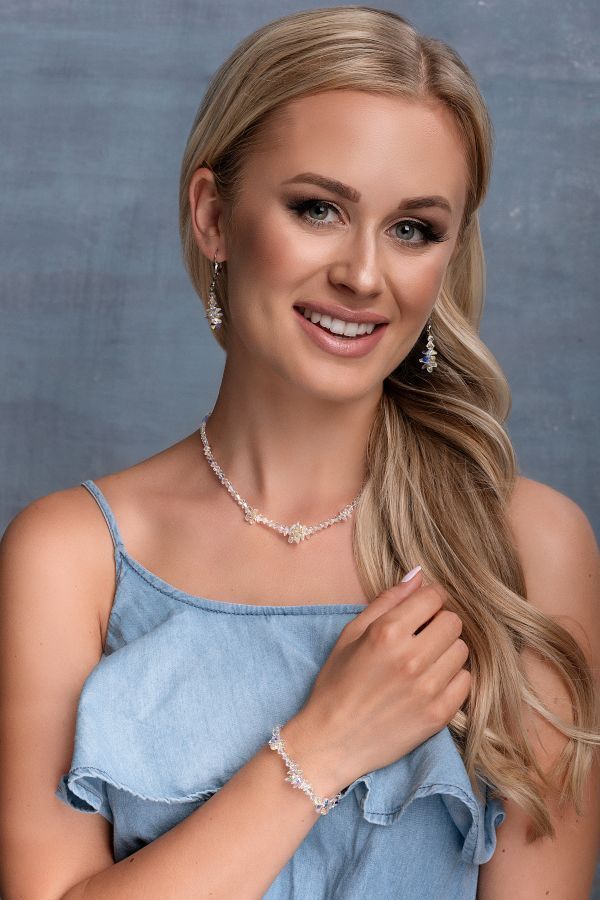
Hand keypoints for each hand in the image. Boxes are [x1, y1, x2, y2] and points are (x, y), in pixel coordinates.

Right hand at [287, 570, 470, 790]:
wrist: (332, 741)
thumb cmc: (337, 684)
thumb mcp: (351, 634)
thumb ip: (386, 601)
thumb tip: (418, 576)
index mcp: (386, 632)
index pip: (433, 598)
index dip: (429, 600)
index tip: (423, 610)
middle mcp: (410, 658)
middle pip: (453, 622)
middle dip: (439, 624)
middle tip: (422, 637)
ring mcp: (427, 688)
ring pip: (462, 650)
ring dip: (446, 651)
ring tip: (425, 662)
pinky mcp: (438, 715)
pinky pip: (465, 681)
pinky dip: (452, 679)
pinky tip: (431, 683)